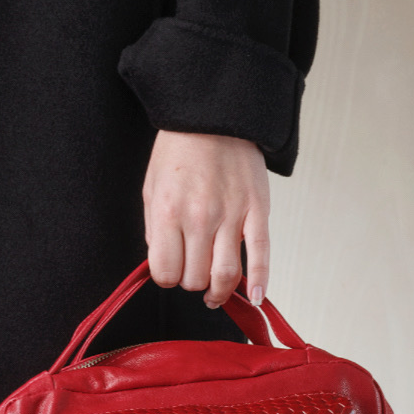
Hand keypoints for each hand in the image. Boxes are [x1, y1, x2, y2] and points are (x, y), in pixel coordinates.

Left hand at [142, 129, 270, 308]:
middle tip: (192, 270)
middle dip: (191, 281)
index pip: (164, 273)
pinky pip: (261, 255)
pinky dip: (258, 281)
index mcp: (169, 213)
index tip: (171, 269)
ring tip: (215, 293)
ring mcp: (232, 215)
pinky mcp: (257, 211)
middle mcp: (200, 218)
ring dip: (219, 291)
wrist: (214, 117)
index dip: (166, 277)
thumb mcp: (152, 189)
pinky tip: (254, 296)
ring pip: (225, 275)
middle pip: (195, 278)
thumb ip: (155, 230)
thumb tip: (163, 264)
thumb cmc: (179, 153)